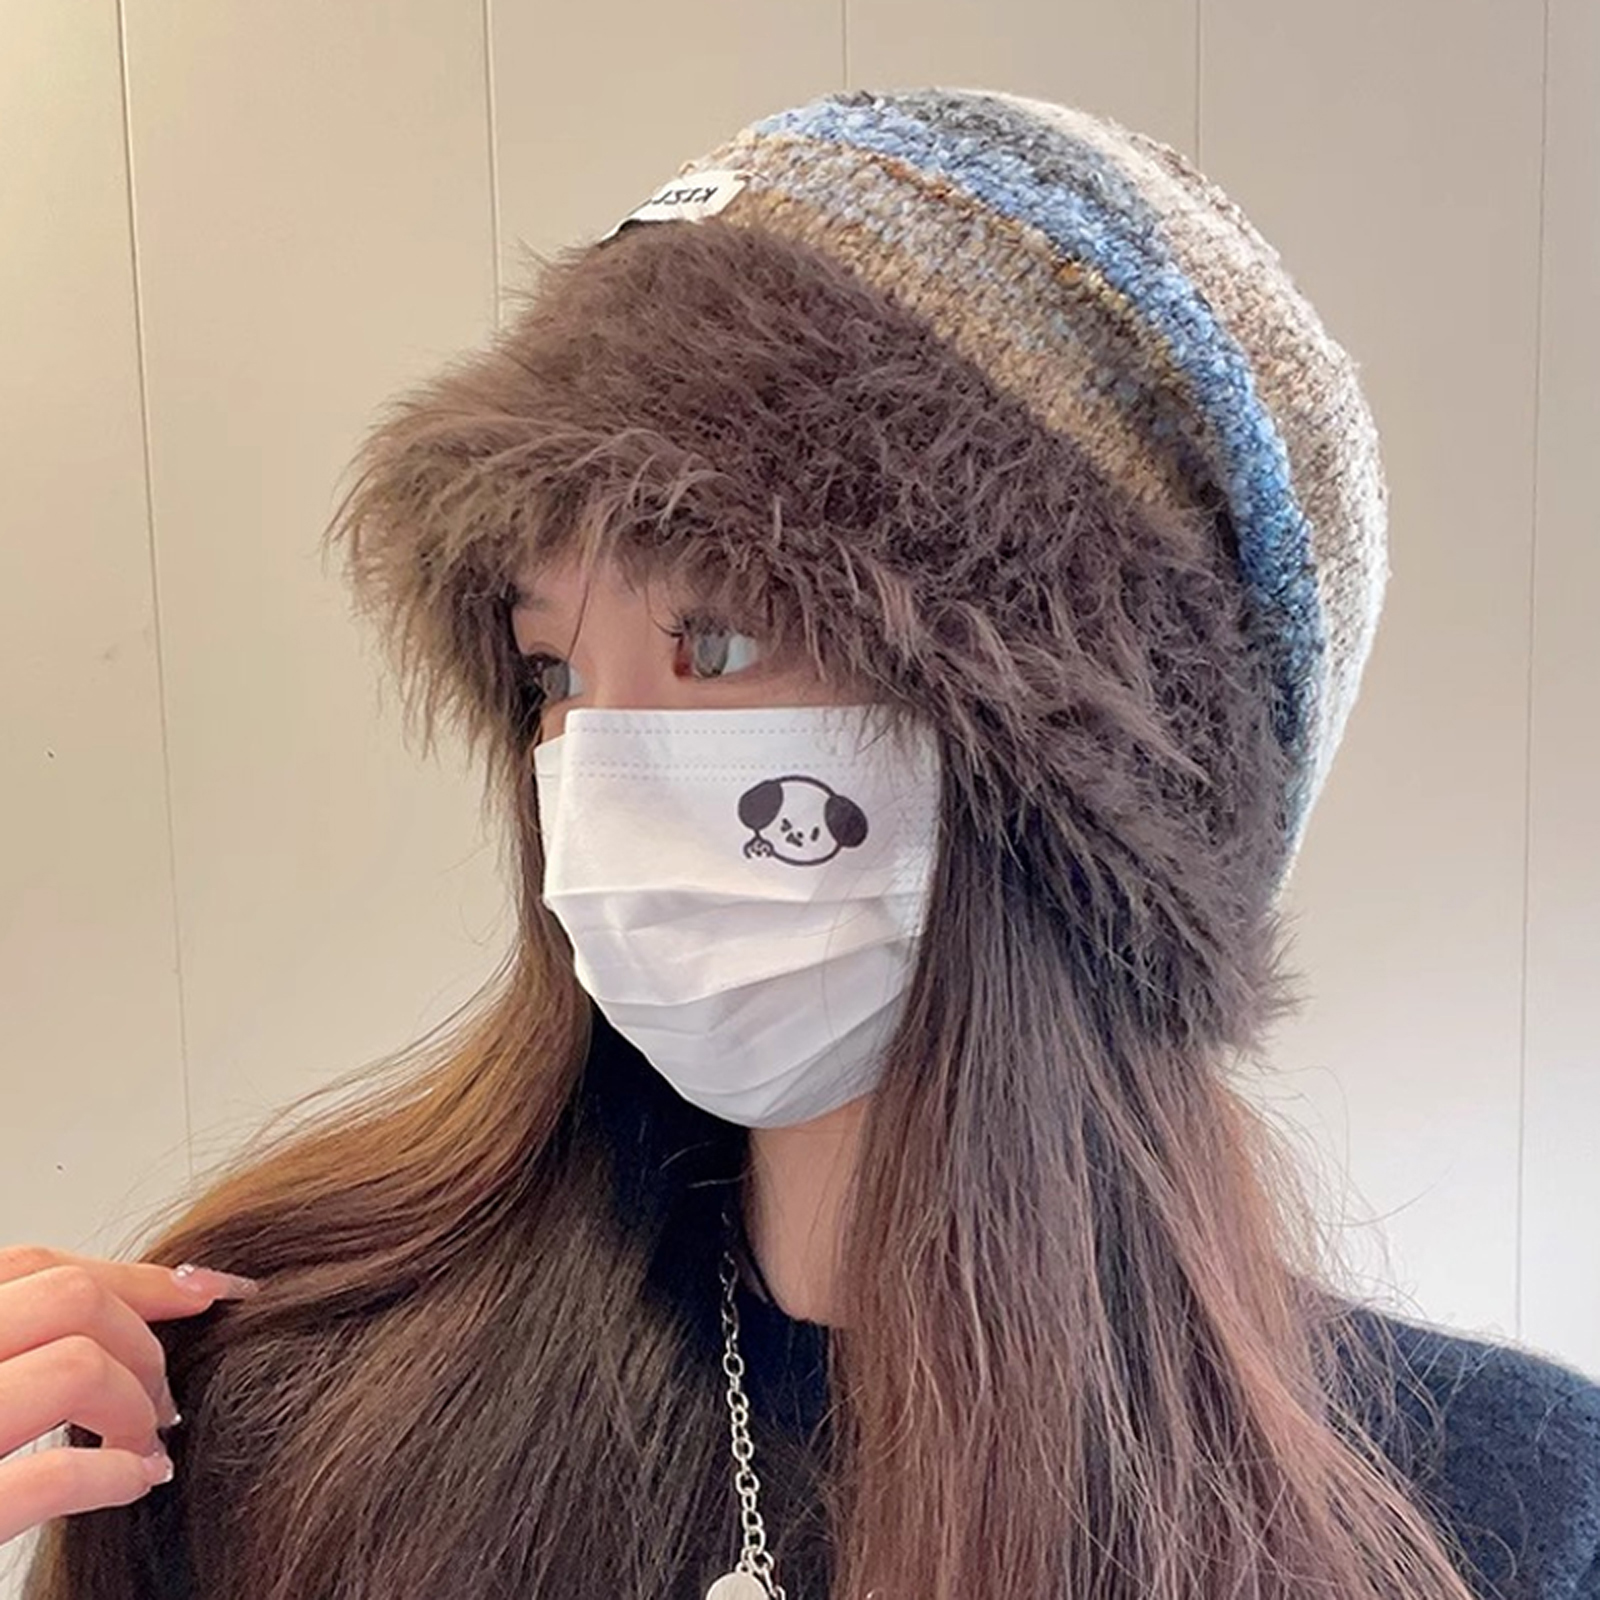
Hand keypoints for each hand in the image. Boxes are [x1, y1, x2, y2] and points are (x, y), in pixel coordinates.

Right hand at [0, 1246, 256, 1544]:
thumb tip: (114, 1308)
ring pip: (77, 1363)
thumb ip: (6, 1340)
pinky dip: (114, 1472)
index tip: (205, 1291)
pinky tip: (132, 1483)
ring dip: (135, 1404)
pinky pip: (53, 1472)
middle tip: (163, 1398)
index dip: (135, 1275)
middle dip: (144, 1341)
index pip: (36, 1265)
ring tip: (145, 1444)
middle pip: (72, 1300)